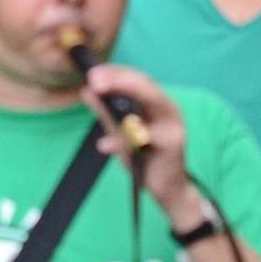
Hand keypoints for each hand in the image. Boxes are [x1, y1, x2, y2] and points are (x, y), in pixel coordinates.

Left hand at [80, 62, 194, 214]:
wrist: (167, 190)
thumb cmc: (145, 158)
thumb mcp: (121, 134)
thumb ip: (106, 113)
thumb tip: (87, 91)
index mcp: (157, 102)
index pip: (137, 79)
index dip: (115, 72)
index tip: (92, 71)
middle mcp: (168, 108)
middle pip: (145, 85)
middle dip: (119, 79)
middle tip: (94, 78)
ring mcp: (173, 123)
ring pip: (152, 101)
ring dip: (126, 92)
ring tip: (100, 91)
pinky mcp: (173, 143)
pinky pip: (148, 137)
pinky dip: (125, 140)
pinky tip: (104, 144)